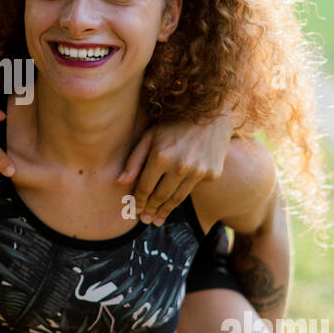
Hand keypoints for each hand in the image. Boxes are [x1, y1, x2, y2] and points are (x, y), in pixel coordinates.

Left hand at [117, 115, 234, 223]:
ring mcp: (199, 171)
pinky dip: (184, 194)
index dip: (138, 201)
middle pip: (161, 196)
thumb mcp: (150, 135)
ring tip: (158, 219)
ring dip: (166, 211)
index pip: (145, 188)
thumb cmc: (175, 122)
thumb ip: (135, 159)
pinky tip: (176, 200)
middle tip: (146, 221)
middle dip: (151, 210)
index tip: (135, 210)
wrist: (212, 112)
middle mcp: (180, 166)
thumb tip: (120, 182)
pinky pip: (194, 189)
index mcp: (161, 156)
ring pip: (178, 198)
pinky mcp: (213, 173)